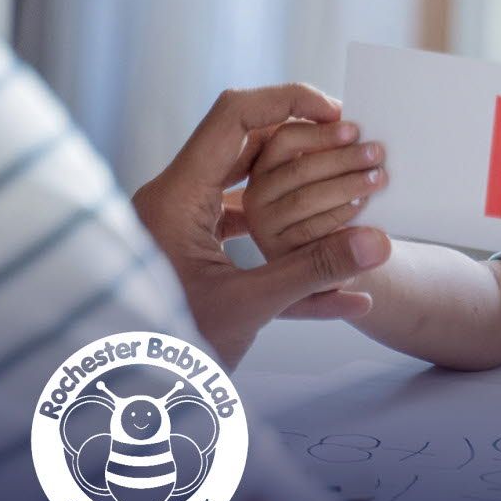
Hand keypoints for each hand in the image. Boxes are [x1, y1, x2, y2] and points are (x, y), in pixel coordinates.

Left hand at [130, 85, 394, 368]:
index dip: (288, 101)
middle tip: (352, 146)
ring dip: (298, 190)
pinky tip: (336, 284)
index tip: (335, 112)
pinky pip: (241, 229)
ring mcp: (179, 228)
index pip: (233, 117)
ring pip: (245, 188)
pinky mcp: (189, 255)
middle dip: (303, 145)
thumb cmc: (166, 351)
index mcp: (176, 199)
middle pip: (243, 146)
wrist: (121, 399)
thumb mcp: (248, 308)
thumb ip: (315, 271)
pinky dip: (284, 239)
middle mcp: (172, 202)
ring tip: (348, 195)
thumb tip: (379, 244)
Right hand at [240, 118, 387, 259]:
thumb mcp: (322, 176)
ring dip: (346, 186)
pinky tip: (361, 205)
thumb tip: (358, 133)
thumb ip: (330, 154)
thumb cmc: (325, 206)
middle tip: (376, 153)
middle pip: (299, 169)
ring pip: (305, 199)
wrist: (323, 258)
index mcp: (265, 164)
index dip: (321, 133)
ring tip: (377, 178)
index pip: (286, 138)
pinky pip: (311, 229)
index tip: (355, 130)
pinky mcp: (277, 250)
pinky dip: (339, 215)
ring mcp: (263, 223)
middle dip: (343, 159)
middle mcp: (257, 193)